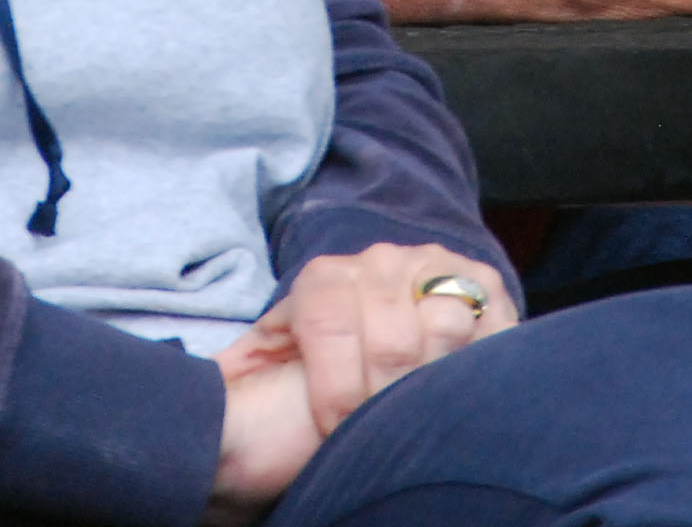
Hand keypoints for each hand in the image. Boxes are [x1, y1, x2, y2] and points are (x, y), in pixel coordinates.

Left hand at [201, 244, 509, 521]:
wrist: (371, 347)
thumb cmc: (308, 378)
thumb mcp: (263, 371)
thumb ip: (229, 381)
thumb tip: (200, 401)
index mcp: (324, 279)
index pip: (329, 318)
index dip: (334, 386)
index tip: (335, 429)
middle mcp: (379, 261)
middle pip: (390, 331)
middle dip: (383, 395)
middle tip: (380, 427)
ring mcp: (433, 266)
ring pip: (443, 321)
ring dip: (431, 379)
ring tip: (416, 408)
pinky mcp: (483, 283)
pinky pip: (491, 319)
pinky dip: (480, 355)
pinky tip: (457, 381)